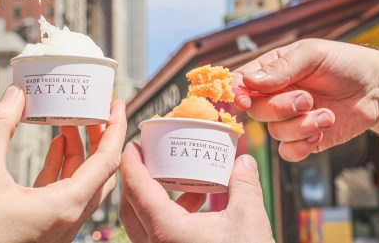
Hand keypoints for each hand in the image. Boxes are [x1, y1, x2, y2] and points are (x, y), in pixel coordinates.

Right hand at [0, 86, 126, 242]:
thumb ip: (1, 128)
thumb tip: (16, 93)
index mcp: (65, 208)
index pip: (107, 161)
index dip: (116, 127)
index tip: (117, 102)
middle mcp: (68, 221)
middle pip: (101, 172)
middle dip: (100, 138)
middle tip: (95, 110)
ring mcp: (56, 229)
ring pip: (82, 184)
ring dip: (79, 152)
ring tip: (70, 122)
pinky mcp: (41, 231)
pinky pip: (63, 195)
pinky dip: (63, 168)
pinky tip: (55, 146)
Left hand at [119, 143, 273, 242]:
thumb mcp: (249, 219)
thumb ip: (244, 184)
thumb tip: (243, 160)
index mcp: (166, 231)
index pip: (136, 189)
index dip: (131, 163)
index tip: (132, 144)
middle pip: (130, 207)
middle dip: (136, 179)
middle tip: (149, 157)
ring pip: (142, 224)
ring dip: (153, 198)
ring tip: (177, 177)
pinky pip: (157, 236)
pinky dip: (166, 216)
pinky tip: (196, 205)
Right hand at [233, 39, 378, 161]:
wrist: (377, 89)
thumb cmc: (344, 63)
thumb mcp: (312, 55)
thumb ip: (281, 68)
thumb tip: (249, 82)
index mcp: (272, 71)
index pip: (241, 82)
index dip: (238, 94)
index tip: (246, 101)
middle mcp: (276, 96)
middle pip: (257, 111)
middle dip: (280, 108)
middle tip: (307, 99)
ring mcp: (290, 119)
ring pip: (275, 132)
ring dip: (301, 125)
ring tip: (326, 114)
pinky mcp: (305, 139)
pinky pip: (288, 152)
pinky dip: (303, 144)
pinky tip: (323, 130)